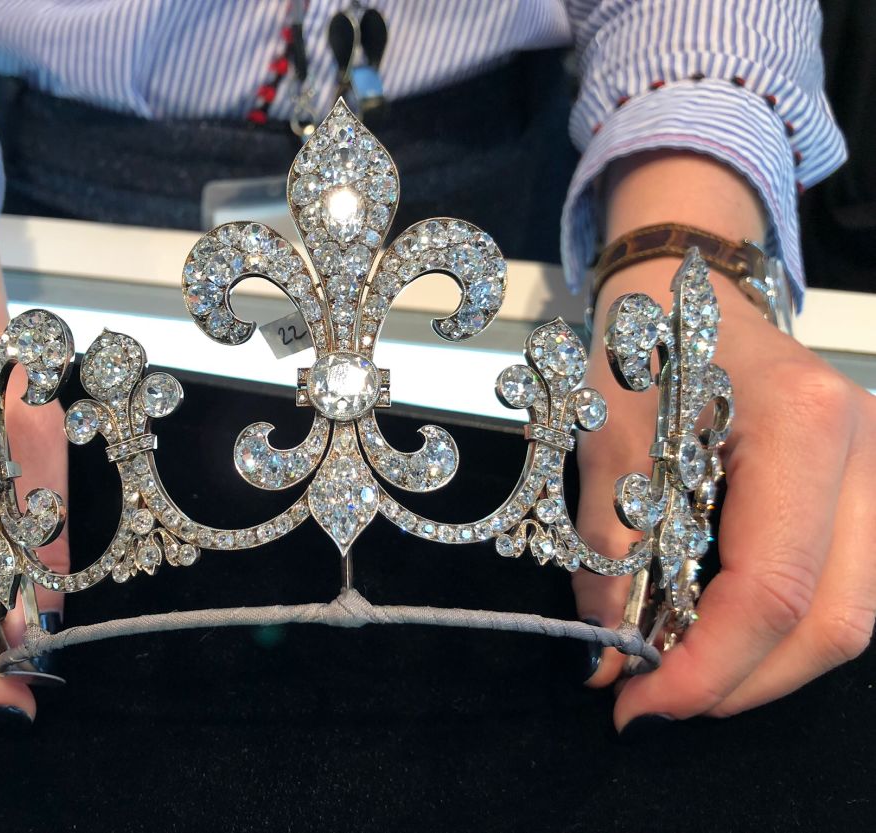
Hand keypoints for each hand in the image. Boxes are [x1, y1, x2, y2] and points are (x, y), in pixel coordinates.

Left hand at [572, 264, 875, 729]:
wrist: (687, 292)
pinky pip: (846, 589)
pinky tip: (722, 633)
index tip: (639, 699)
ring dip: (764, 665)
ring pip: (851, 616)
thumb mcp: (605, 443)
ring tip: (681, 669)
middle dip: (740, 681)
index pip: (773, 585)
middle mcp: (867, 450)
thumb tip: (609, 659)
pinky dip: (783, 629)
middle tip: (655, 698)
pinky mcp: (871, 493)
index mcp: (801, 423)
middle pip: (833, 620)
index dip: (709, 664)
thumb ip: (607, 555)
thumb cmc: (644, 351)